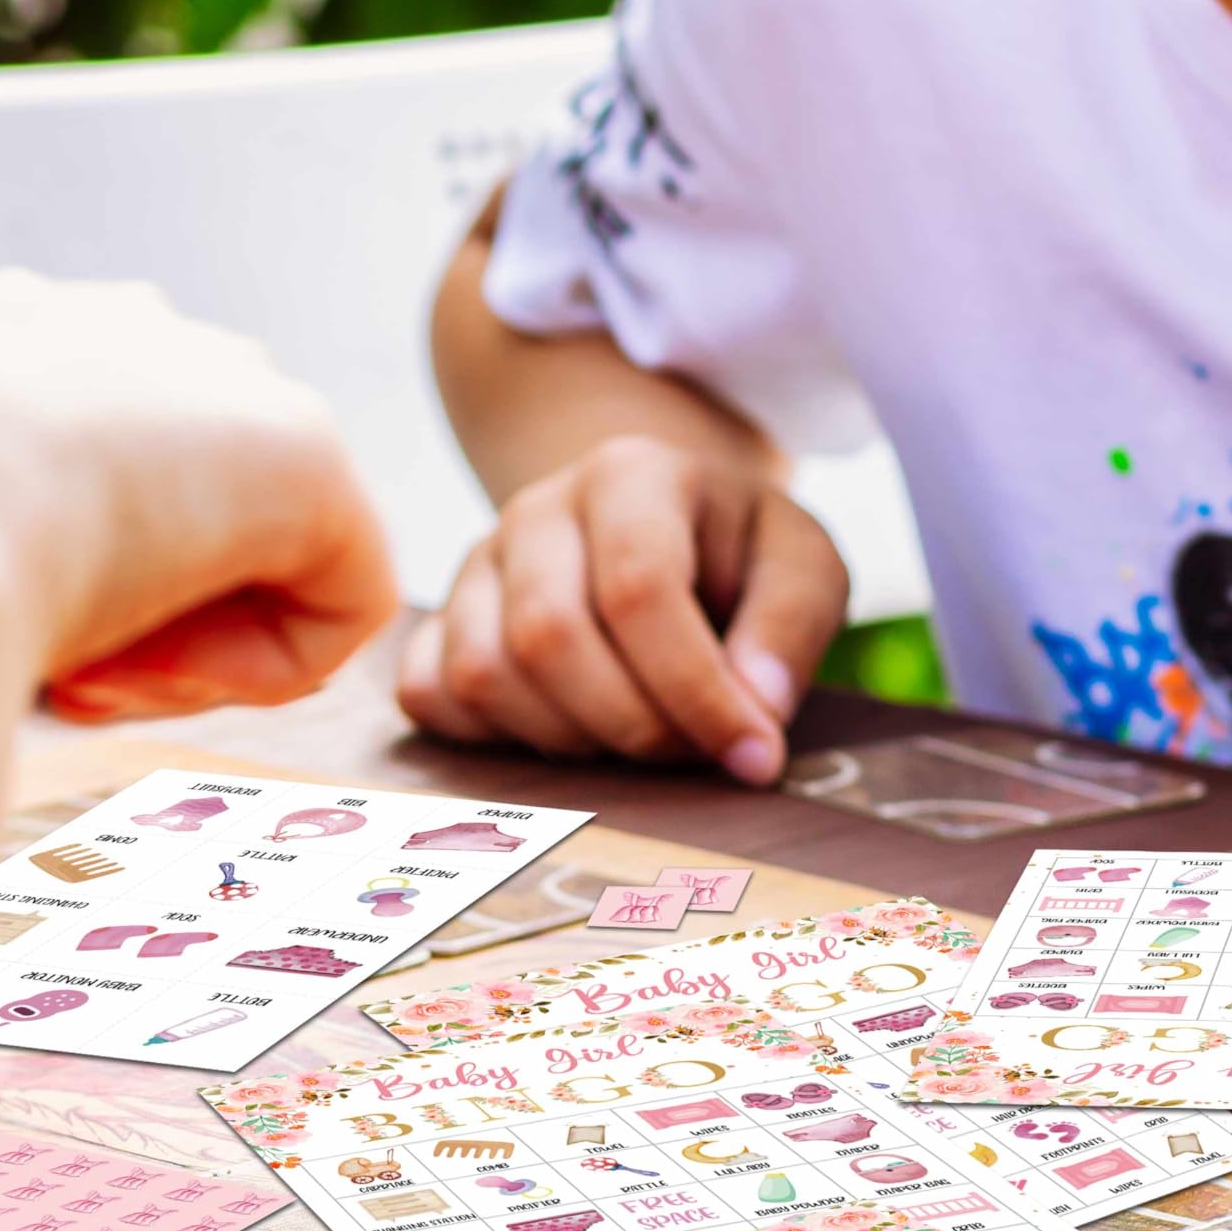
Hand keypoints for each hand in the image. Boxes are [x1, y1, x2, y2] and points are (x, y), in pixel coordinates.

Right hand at [0, 270, 397, 718]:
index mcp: (1, 338)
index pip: (86, 467)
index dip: (55, 580)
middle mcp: (119, 331)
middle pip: (186, 512)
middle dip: (136, 612)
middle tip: (58, 665)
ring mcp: (220, 377)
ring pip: (258, 564)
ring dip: (187, 648)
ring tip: (93, 664)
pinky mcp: (308, 450)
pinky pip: (337, 604)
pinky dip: (258, 670)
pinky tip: (164, 661)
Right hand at [398, 437, 848, 786]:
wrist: (659, 530)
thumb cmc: (737, 558)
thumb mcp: (801, 568)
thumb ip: (790, 631)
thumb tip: (756, 713)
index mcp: (630, 475)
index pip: (639, 591)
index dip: (696, 690)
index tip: (752, 755)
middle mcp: (536, 511)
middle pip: (549, 638)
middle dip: (631, 725)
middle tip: (689, 752)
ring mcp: (475, 566)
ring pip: (484, 675)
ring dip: (567, 740)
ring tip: (633, 738)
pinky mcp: (440, 622)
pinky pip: (430, 696)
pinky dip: (492, 738)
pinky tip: (565, 733)